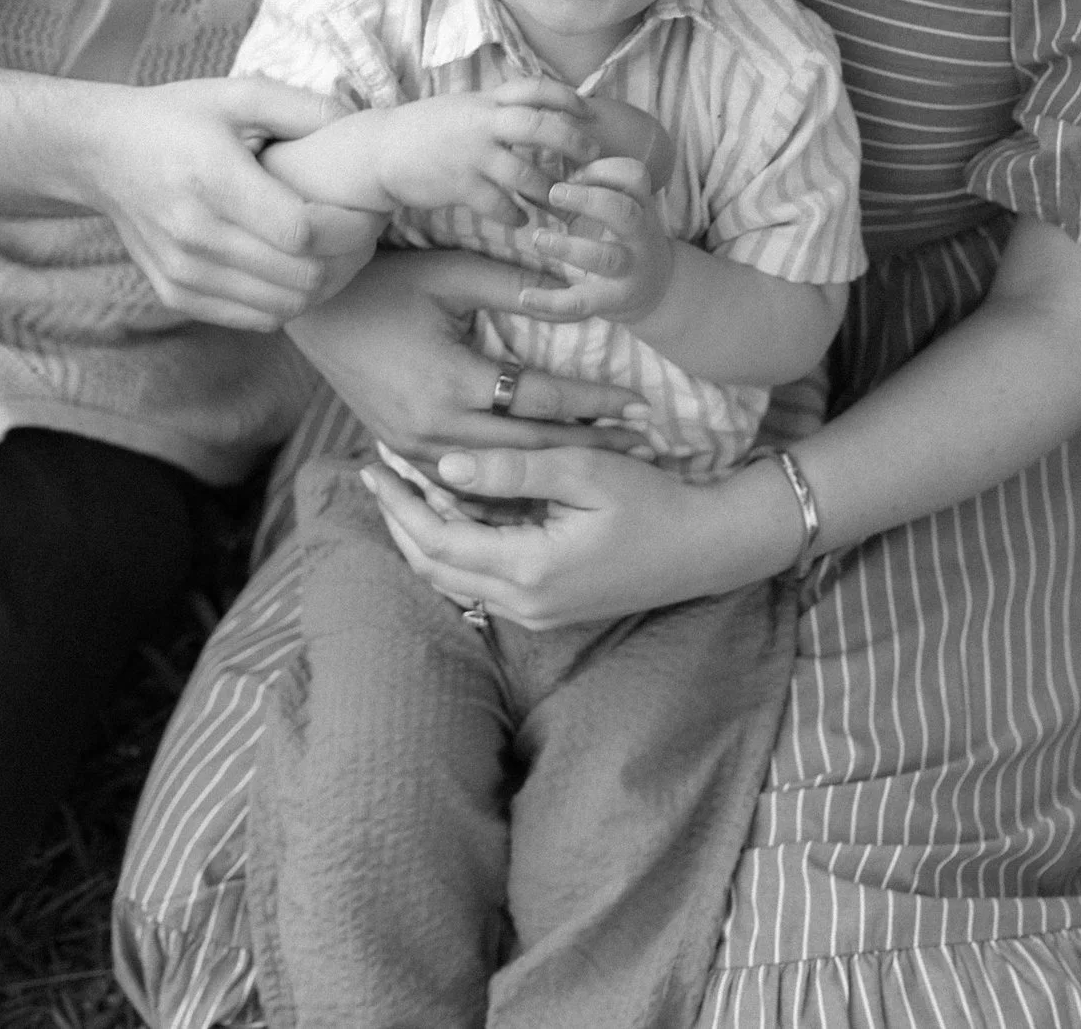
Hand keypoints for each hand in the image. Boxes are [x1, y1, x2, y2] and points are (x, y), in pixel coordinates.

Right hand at [82, 77, 382, 330]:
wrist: (101, 153)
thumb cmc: (177, 119)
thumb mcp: (239, 94)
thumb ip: (306, 109)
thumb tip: (364, 128)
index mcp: (214, 180)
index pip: (304, 232)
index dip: (351, 228)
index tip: (371, 209)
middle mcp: (194, 235)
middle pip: (302, 276)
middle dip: (348, 257)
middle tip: (365, 231)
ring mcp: (182, 272)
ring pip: (286, 305)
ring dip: (325, 283)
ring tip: (336, 249)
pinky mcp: (177, 293)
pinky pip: (259, 317)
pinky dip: (290, 300)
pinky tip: (297, 266)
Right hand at [285, 250, 650, 462]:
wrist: (316, 314)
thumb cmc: (387, 283)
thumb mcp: (452, 274)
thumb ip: (515, 284)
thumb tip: (580, 288)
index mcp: (451, 381)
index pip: (542, 399)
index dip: (596, 400)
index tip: (639, 401)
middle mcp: (435, 426)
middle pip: (531, 447)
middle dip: (590, 447)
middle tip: (642, 446)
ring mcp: (415, 447)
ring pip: (501, 474)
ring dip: (554, 471)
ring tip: (606, 466)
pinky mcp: (404, 452)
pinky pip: (466, 480)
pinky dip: (509, 482)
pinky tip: (545, 485)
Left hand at [358, 445, 804, 628]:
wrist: (705, 548)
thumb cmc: (653, 501)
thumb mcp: (583, 471)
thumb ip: (512, 471)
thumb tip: (443, 467)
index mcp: (529, 568)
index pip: (436, 542)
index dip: (399, 505)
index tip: (375, 466)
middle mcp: (524, 603)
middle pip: (433, 568)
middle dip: (397, 522)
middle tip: (376, 476)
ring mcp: (535, 614)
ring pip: (453, 581)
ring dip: (422, 537)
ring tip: (401, 490)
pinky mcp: (546, 611)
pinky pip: (480, 584)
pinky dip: (454, 550)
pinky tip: (449, 514)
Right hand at [375, 76, 597, 224]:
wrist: (380, 150)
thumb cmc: (428, 129)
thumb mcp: (464, 107)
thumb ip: (499, 107)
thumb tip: (541, 107)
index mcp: (486, 101)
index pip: (535, 88)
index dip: (568, 98)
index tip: (591, 112)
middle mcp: (482, 124)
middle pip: (540, 126)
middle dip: (572, 141)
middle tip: (593, 157)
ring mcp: (471, 155)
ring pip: (524, 173)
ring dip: (548, 190)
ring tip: (560, 202)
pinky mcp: (459, 185)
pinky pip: (498, 204)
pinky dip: (514, 215)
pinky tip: (521, 221)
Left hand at [515, 158, 673, 324]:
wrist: (655, 287)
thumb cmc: (621, 234)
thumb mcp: (614, 206)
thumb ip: (583, 188)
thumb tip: (534, 166)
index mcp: (639, 205)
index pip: (634, 177)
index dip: (604, 170)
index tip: (575, 173)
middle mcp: (640, 235)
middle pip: (624, 212)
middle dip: (590, 200)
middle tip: (554, 193)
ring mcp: (628, 269)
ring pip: (604, 258)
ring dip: (568, 247)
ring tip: (538, 239)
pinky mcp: (611, 300)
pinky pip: (582, 302)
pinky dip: (551, 302)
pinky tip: (525, 297)